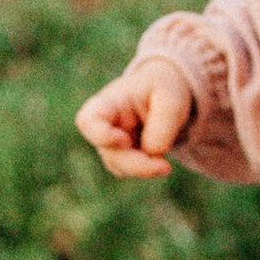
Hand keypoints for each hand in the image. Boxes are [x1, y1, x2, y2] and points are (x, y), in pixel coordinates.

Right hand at [75, 55, 196, 178]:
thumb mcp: (171, 96)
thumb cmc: (163, 87)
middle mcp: (106, 125)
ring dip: (145, 168)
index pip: (88, 120)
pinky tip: (161, 160)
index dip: (100, 135)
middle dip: (137, 164)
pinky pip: (131, 171)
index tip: (124, 139)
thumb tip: (152, 153)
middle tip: (165, 167)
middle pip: (109, 153)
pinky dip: (148, 169)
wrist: (167, 92)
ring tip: (167, 163)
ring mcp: (111, 143)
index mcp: (109, 102)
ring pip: (120, 167)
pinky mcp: (123, 156)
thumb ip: (163, 125)